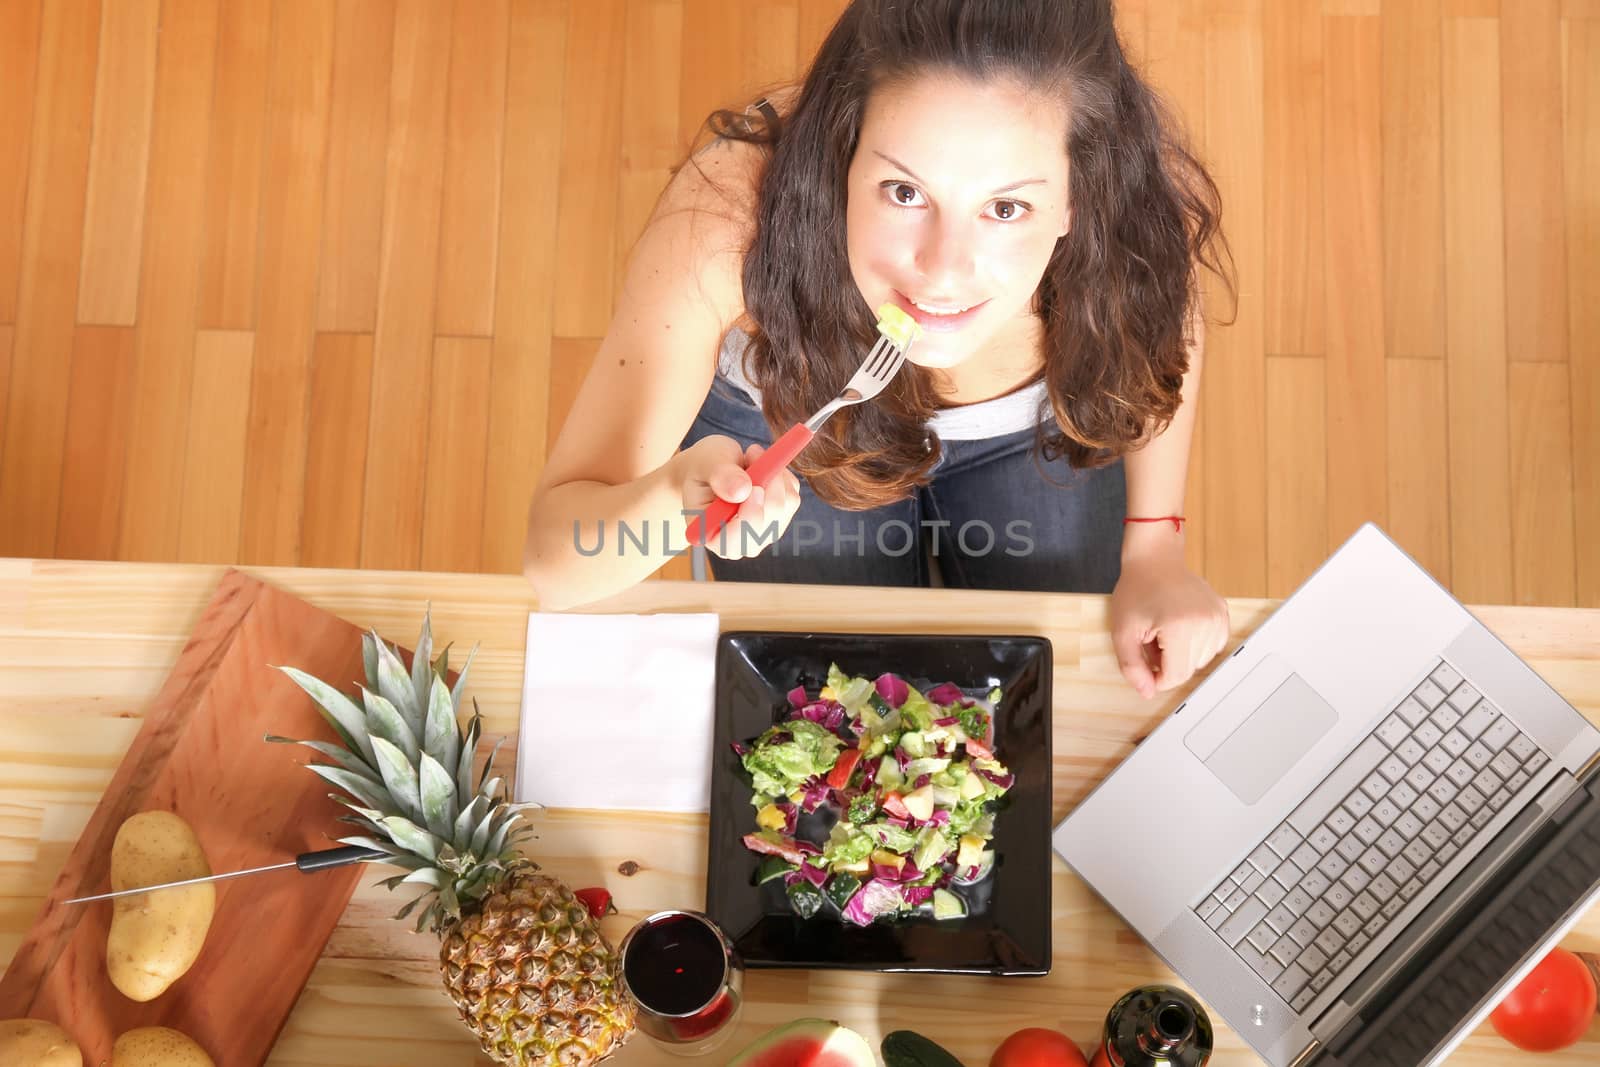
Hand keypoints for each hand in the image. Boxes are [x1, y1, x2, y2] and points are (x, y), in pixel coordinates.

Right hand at [678, 435, 801, 559]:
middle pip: (766, 529)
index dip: (748, 519)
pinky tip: (763, 468)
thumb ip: (720, 475)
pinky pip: (792, 497)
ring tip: (750, 457)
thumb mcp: (705, 462)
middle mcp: (738, 542)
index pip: (732, 543)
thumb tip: (743, 491)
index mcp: (708, 535)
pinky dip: (782, 477)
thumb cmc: (703, 467)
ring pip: (783, 509)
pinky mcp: (779, 520)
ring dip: (773, 475)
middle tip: (753, 452)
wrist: (712, 467)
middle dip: (767, 489)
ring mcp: (761, 533)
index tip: (755, 488)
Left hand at [1109, 546, 1229, 698]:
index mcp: (1181, 628)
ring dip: (1181, 654)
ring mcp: (1218, 618)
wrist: (1154, 560)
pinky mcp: (1223, 614)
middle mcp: (1205, 623)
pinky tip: (1180, 627)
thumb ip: (1132, 667)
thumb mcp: (1123, 632)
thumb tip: (1147, 692)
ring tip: (1165, 632)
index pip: (1176, 676)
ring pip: (1201, 660)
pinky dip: (1195, 644)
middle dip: (1167, 663)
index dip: (1157, 678)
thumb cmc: (1137, 590)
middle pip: (1189, 670)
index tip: (1145, 665)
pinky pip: (1211, 646)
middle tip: (1151, 639)